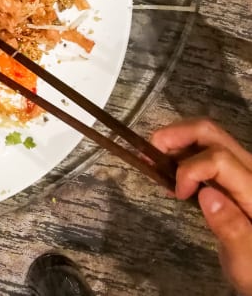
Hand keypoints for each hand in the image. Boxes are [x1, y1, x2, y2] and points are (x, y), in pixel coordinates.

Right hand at [152, 119, 251, 295]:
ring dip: (176, 141)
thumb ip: (231, 227)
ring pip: (206, 136)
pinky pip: (205, 149)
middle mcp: (251, 169)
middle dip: (174, 136)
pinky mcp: (232, 172)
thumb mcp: (245, 258)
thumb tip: (206, 195)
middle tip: (149, 154)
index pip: (218, 159)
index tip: (176, 194)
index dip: (189, 168)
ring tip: (154, 161)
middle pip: (210, 134)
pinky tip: (169, 170)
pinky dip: (181, 151)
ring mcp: (242, 168)